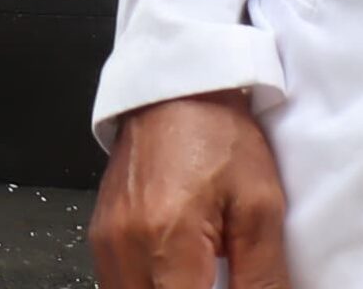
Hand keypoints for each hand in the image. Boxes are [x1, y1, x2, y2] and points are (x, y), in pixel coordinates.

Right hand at [92, 92, 290, 288]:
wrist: (176, 93)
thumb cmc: (218, 138)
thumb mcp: (260, 209)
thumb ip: (262, 279)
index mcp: (167, 238)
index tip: (231, 286)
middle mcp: (125, 245)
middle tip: (217, 278)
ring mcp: (106, 241)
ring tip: (201, 278)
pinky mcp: (100, 235)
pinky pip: (117, 284)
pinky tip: (176, 279)